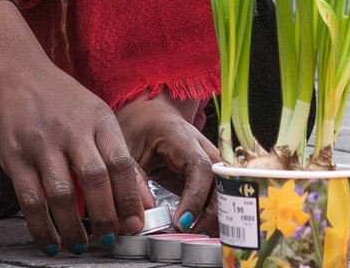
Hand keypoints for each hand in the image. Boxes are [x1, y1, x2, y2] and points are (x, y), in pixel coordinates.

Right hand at [0, 1, 150, 253]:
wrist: (15, 75)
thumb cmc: (61, 100)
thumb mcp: (98, 116)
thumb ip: (118, 156)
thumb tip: (141, 202)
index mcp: (99, 120)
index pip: (122, 163)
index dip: (131, 198)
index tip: (135, 224)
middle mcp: (72, 132)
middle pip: (95, 180)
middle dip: (105, 217)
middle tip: (109, 239)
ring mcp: (42, 145)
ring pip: (62, 194)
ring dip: (73, 227)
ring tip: (80, 244)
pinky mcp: (15, 158)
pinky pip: (30, 200)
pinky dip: (41, 226)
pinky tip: (50, 240)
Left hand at [116, 94, 221, 233]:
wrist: (148, 116)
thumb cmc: (138, 129)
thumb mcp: (125, 153)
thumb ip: (133, 184)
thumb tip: (142, 217)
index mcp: (182, 138)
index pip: (200, 168)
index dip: (195, 198)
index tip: (180, 222)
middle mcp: (202, 147)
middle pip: (221, 180)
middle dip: (212, 211)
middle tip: (189, 234)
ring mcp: (208, 159)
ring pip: (224, 189)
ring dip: (215, 214)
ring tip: (195, 235)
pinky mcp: (207, 173)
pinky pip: (216, 193)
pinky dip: (210, 212)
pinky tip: (198, 228)